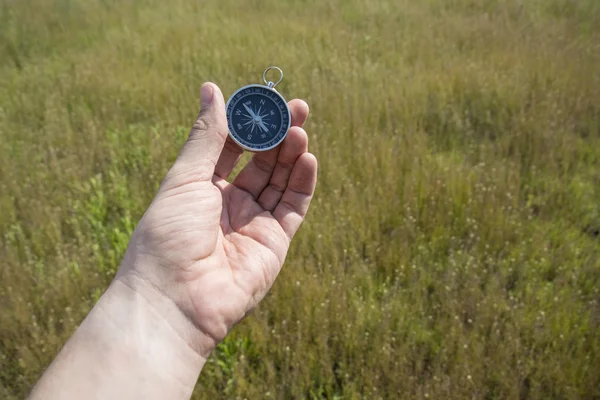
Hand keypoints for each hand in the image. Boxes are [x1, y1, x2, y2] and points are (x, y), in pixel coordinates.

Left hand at [117, 83, 316, 357]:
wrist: (176, 299)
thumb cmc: (169, 235)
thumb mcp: (186, 178)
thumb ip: (208, 136)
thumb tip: (212, 88)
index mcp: (204, 188)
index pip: (233, 147)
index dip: (249, 123)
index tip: (265, 99)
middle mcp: (231, 204)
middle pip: (263, 161)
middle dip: (279, 134)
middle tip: (297, 108)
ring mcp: (255, 223)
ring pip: (281, 180)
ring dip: (292, 153)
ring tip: (300, 127)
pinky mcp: (275, 242)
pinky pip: (294, 206)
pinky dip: (303, 181)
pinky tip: (308, 156)